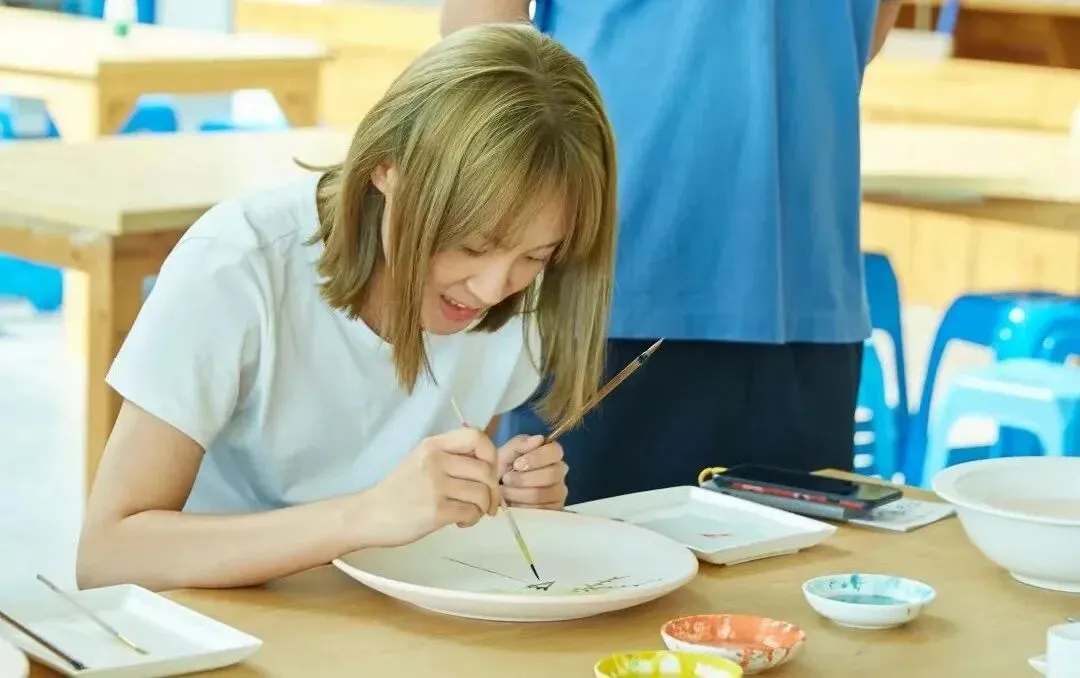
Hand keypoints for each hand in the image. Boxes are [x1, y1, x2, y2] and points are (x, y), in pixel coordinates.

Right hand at [362, 427, 500, 546]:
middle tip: (487, 503)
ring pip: (482, 493)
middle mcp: (435, 461)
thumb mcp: (421, 461)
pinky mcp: (436, 511)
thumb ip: (449, 457)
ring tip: (470, 512)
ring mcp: (435, 486)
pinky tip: (460, 521)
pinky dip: (472, 519)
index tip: (488, 473)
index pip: (476, 437)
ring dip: (483, 507)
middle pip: (486, 470)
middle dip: (493, 490)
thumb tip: (488, 465)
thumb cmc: (398, 490)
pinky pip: (471, 512)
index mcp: (433, 445)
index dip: (491, 455)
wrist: (368, 515)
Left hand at [497, 435, 568, 509]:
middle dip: (524, 479)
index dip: (537, 458)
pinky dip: (522, 506)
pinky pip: (540, 510)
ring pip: (543, 494)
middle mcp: (559, 472)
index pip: (555, 451)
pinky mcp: (554, 509)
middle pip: (551, 474)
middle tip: (506, 480)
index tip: (517, 464)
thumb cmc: (503, 469)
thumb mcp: (506, 453)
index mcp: (551, 454)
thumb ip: (520, 444)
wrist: (494, 493)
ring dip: (519, 493)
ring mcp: (559, 492)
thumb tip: (539, 439)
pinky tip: (513, 503)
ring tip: (505, 492)